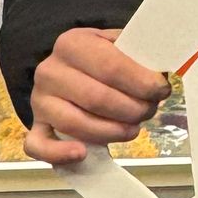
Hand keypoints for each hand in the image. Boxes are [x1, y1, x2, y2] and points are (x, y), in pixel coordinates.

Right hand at [26, 27, 169, 167]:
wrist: (72, 68)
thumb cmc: (103, 59)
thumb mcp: (119, 45)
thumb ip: (137, 55)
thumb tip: (161, 72)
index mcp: (72, 44)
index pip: (111, 66)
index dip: (141, 83)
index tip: (161, 91)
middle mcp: (49, 71)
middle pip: (97, 98)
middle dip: (132, 109)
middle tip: (149, 110)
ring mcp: (39, 101)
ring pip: (75, 124)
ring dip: (112, 131)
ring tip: (133, 128)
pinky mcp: (36, 127)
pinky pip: (38, 146)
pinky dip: (58, 154)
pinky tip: (81, 153)